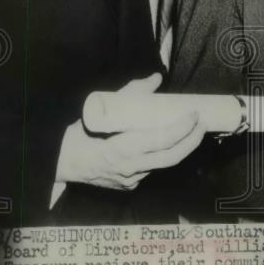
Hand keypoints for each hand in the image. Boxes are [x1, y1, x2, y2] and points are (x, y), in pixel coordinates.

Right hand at [55, 72, 205, 189]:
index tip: (194, 115)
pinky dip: (163, 155)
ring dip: (180, 148)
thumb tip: (156, 78)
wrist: (62, 163)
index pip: (161, 140)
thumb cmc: (81, 134)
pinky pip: (152, 170)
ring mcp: (131, 180)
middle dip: (192, 140)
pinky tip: (170, 144)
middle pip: (171, 157)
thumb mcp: (103, 110)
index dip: (182, 129)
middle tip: (202, 124)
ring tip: (192, 131)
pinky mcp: (130, 186)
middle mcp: (130, 168)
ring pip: (163, 165)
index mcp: (122, 149)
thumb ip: (131, 93)